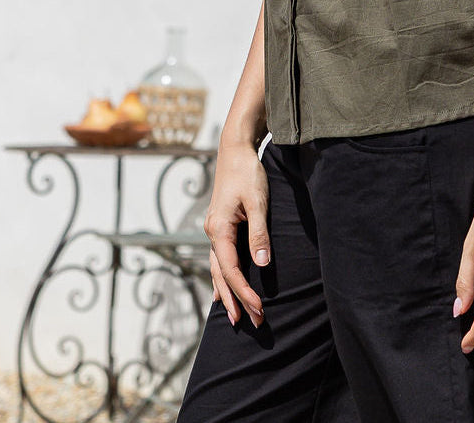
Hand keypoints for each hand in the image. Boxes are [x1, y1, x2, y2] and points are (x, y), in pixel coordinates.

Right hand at [204, 139, 270, 328]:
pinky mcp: (220, 224)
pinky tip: (222, 288)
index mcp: (219, 230)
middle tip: (251, 323)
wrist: (235, 149)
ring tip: (234, 316)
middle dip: (235, 300)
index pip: (231, 271)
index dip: (245, 293)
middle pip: (222, 275)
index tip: (260, 309)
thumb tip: (261, 265)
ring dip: (227, 292)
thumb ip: (259, 234)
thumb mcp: (258, 202)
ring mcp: (214, 229)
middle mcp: (212, 232)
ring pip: (218, 268)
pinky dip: (222, 276)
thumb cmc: (248, 173)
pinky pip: (219, 258)